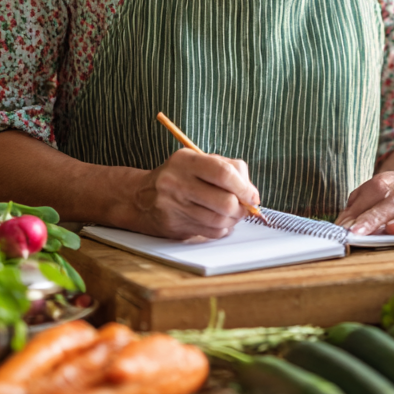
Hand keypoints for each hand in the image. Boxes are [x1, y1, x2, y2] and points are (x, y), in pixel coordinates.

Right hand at [127, 150, 259, 239]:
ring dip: (233, 220)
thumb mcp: (199, 161)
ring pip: (218, 220)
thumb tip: (252, 194)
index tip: (252, 196)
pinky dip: (221, 229)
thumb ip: (229, 170)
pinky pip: (209, 232)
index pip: (223, 173)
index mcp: (186, 160)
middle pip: (224, 202)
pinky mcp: (173, 225)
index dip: (244, 187)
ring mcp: (173, 205)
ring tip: (232, 214)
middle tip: (244, 208)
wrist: (140, 197)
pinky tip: (217, 221)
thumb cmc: (179, 176)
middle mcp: (176, 182)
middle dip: (241, 208)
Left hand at [336, 171, 393, 244]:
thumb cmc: (381, 200)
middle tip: (359, 231)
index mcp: (390, 180)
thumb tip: (342, 228)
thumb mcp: (364, 199)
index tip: (348, 227)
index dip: (362, 208)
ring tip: (393, 231)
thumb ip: (353, 212)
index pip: (377, 189)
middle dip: (376, 217)